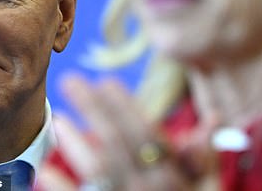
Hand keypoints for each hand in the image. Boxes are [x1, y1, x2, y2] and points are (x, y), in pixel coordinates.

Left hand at [36, 75, 219, 190]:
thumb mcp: (210, 189)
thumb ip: (206, 156)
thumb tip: (215, 116)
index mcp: (172, 174)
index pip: (145, 131)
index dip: (125, 105)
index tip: (107, 81)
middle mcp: (147, 186)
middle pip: (116, 141)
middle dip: (93, 109)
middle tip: (71, 81)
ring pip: (98, 170)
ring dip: (75, 143)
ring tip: (58, 118)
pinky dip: (63, 188)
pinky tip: (46, 170)